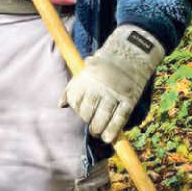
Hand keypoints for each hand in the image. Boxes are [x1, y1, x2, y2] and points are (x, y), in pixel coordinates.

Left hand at [62, 25, 165, 143]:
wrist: (131, 52)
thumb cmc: (105, 64)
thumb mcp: (85, 70)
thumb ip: (72, 87)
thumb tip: (60, 105)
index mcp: (86, 78)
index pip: (76, 102)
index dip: (79, 111)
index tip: (83, 114)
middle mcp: (98, 86)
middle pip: (87, 113)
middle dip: (89, 123)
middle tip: (93, 127)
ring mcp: (115, 93)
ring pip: (102, 118)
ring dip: (99, 130)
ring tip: (99, 133)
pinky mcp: (129, 98)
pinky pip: (120, 118)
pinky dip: (114, 130)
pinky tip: (109, 138)